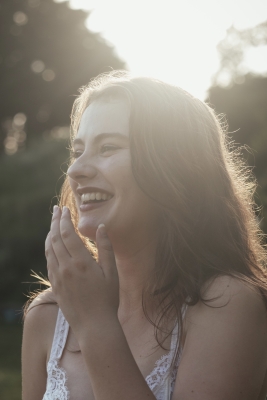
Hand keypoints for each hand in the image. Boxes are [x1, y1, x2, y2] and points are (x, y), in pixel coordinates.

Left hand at [45, 206, 118, 339]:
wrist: (94, 325)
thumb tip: (101, 227)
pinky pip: (48, 262)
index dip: (64, 220)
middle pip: (55, 238)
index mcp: (81, 262)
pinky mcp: (55, 285)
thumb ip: (106, 248)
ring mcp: (58, 277)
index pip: (68, 234)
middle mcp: (66, 267)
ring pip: (49, 249)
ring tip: (52, 223)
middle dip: (55, 221)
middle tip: (56, 210)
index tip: (65, 210)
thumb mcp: (111, 272)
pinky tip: (52, 245)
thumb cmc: (107, 299)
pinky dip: (48, 249)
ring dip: (49, 234)